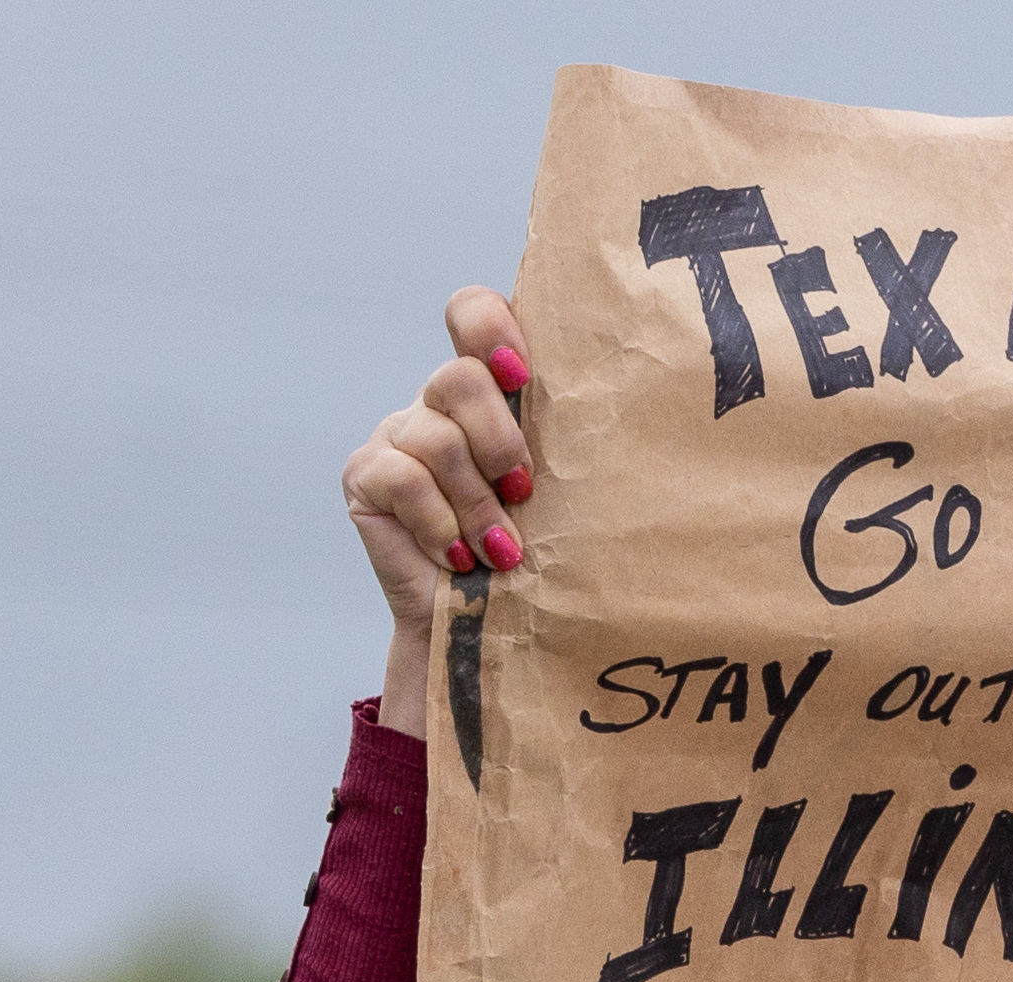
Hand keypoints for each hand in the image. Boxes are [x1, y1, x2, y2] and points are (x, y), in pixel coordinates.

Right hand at [349, 288, 537, 735]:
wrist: (489, 635)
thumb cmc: (542, 562)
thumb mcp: (565, 497)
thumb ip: (573, 448)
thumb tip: (646, 414)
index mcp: (490, 392)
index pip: (472, 313)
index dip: (489, 327)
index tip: (523, 375)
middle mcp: (437, 404)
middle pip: (456, 376)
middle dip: (499, 439)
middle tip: (524, 491)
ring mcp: (397, 436)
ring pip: (434, 436)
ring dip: (477, 502)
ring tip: (503, 552)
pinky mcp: (366, 476)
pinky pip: (401, 478)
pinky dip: (439, 523)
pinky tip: (460, 558)